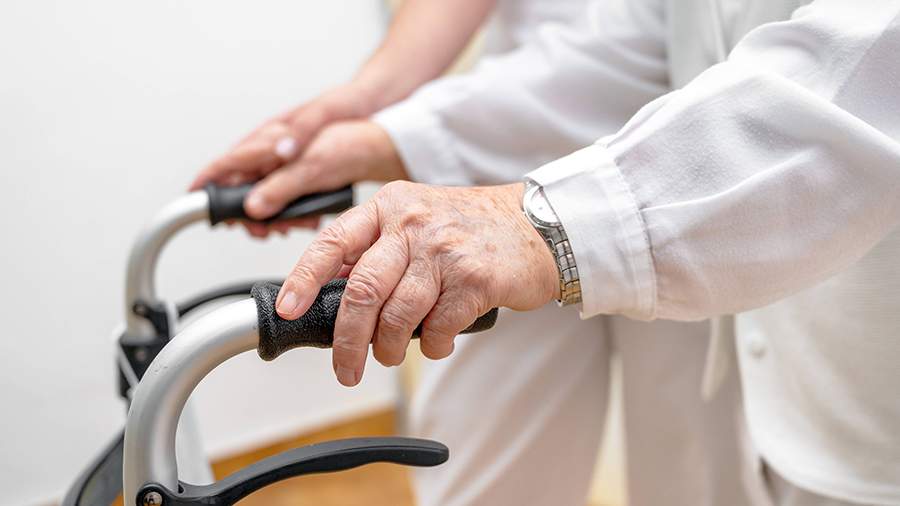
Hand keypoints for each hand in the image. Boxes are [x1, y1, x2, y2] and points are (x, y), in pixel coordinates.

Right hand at [194, 120, 406, 237]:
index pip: (226, 163)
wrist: (377, 141)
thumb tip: (253, 207)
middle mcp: (270, 150)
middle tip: (263, 231)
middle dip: (250, 212)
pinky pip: (282, 196)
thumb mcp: (314, 166)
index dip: (206, 183)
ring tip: (291, 227)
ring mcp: (282, 162)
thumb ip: (281, 185)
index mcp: (268, 141)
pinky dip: (290, 210)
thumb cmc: (347, 140)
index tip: (193, 200)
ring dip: (274, 215)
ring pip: (263, 195)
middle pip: (241, 185)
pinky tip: (306, 220)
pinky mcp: (296, 173)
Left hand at [275, 182, 559, 385]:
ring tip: (393, 354)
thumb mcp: (418, 216)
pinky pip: (439, 328)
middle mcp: (414, 222)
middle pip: (362, 290)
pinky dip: (433, 346)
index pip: (332, 241)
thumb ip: (377, 247)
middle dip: (348, 340)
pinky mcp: (476, 278)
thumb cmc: (473, 228)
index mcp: (390, 205)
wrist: (540, 224)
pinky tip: (438, 342)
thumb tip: (332, 288)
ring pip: (398, 316)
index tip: (289, 309)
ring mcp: (445, 250)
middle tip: (346, 368)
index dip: (304, 278)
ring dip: (390, 348)